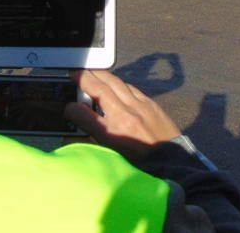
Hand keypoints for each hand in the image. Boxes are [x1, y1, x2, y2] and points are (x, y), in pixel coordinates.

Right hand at [65, 70, 181, 161]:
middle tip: (76, 75)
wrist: (172, 162)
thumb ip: (93, 140)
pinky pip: (130, 87)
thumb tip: (79, 127)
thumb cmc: (141, 164)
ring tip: (92, 75)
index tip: (68, 108)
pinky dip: (119, 84)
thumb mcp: (112, 156)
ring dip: (101, 76)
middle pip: (100, 87)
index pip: (82, 114)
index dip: (71, 109)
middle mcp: (125, 115)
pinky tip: (114, 86)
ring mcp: (140, 106)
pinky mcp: (150, 103)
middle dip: (85, 77)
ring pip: (115, 82)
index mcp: (112, 133)